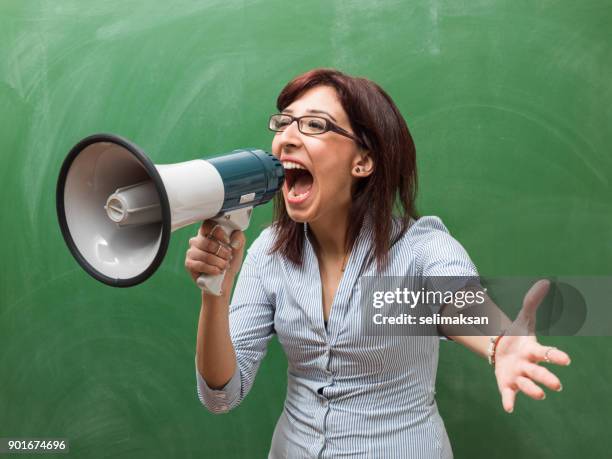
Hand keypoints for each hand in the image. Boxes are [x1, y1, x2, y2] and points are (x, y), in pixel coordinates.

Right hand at [184, 221, 245, 294]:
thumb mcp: (238, 248)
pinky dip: (212, 269)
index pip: (208, 225)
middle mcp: (197, 240)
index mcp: (208, 232)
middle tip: (228, 257)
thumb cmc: (229, 261)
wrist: (224, 280)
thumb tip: (232, 242)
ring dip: (219, 262)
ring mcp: (191, 252)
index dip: (218, 232)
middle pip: (207, 242)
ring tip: (224, 266)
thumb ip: (239, 238)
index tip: (227, 241)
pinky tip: (218, 271)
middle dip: (222, 252)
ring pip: (205, 255)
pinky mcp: (189, 264)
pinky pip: (200, 265)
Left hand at [493, 279, 571, 412]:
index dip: (556, 357)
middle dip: (548, 379)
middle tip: (557, 385)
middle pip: (540, 373)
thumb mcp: (523, 318)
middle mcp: (529, 366)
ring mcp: (518, 377)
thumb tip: (544, 281)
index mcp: (534, 351)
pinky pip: (509, 395)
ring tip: (540, 395)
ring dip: (533, 390)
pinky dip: (509, 401)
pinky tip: (508, 407)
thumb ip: (532, 302)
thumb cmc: (517, 336)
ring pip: (527, 385)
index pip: (548, 354)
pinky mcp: (507, 385)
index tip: (566, 360)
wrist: (501, 349)